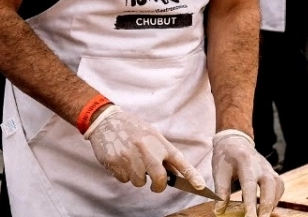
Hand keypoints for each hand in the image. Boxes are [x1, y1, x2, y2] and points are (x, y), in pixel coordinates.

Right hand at [84, 107, 204, 191]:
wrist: (105, 121)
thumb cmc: (131, 129)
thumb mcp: (151, 135)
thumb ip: (162, 153)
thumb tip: (173, 174)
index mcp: (158, 141)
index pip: (178, 160)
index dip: (191, 174)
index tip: (201, 186)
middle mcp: (146, 148)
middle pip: (159, 179)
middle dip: (158, 186)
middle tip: (154, 184)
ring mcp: (130, 156)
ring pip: (139, 182)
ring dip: (136, 177)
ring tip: (130, 160)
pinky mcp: (116, 162)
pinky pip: (124, 179)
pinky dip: (123, 174)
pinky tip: (120, 160)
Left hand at [212, 131, 283, 216]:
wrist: (234, 141)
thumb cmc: (225, 158)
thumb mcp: (219, 172)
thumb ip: (221, 191)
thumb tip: (219, 211)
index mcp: (245, 162)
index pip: (250, 185)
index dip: (251, 203)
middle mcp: (260, 164)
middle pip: (270, 185)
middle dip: (267, 204)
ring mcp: (268, 167)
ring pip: (278, 185)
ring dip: (273, 202)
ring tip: (264, 215)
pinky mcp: (272, 172)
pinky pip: (279, 186)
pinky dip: (276, 198)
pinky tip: (268, 207)